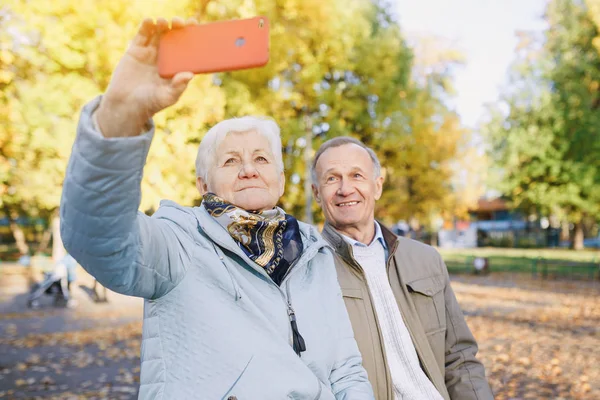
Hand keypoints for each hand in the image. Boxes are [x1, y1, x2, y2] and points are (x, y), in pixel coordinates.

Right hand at [97, 17, 196, 136]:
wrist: (126, 105)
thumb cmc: (150, 103)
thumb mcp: (167, 97)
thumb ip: (178, 86)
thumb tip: (190, 74)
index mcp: (176, 66)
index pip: (187, 48)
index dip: (191, 36)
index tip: (195, 25)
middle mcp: (165, 57)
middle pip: (173, 37)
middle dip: (177, 27)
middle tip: (178, 22)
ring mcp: (150, 53)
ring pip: (158, 34)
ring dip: (162, 25)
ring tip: (163, 22)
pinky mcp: (135, 50)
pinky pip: (142, 35)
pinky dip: (146, 26)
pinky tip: (149, 21)